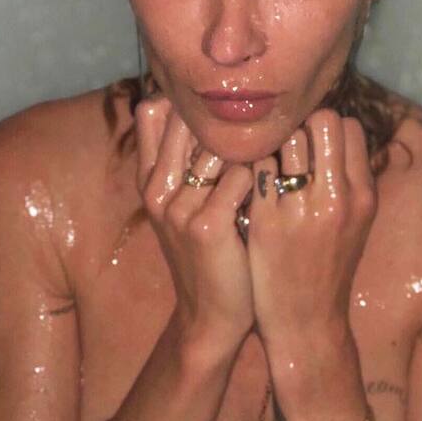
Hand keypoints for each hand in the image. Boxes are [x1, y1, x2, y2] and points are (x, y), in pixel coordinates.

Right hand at [135, 94, 254, 345]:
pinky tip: (272, 193)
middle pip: (188, 122)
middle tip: (258, 133)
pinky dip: (263, 178)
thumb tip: (207, 107)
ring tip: (270, 164)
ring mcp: (179, 208)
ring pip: (221, 146)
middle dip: (226, 124)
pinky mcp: (206, 226)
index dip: (188, 104)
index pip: (152, 112)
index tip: (223, 114)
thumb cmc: (210, 250)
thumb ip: (187, 159)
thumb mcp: (185, 203)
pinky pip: (243, 175)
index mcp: (149, 179)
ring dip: (251, 150)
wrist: (212, 316)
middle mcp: (156, 189)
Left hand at [246, 108, 375, 343]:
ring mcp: (300, 208)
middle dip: (303, 125)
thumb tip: (333, 131)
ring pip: (287, 136)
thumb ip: (348, 176)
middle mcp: (337, 196)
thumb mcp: (356, 220)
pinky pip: (257, 165)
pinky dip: (254, 166)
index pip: (348, 126)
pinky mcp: (266, 220)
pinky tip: (251, 180)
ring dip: (276, 143)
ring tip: (271, 162)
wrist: (307, 322)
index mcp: (362, 194)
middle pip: (321, 121)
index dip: (326, 128)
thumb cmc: (329, 265)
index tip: (312, 143)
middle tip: (289, 146)